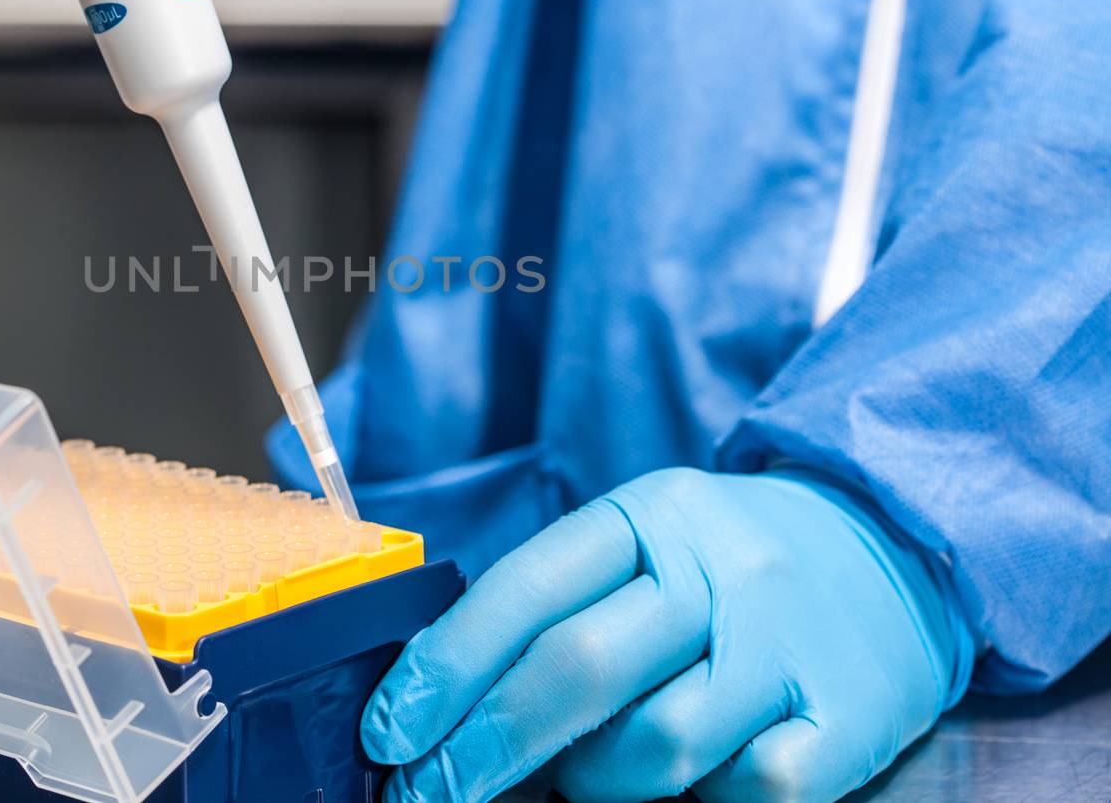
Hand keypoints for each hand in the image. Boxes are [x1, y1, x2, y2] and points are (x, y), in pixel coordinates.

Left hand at [361, 468, 971, 802]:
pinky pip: (751, 790)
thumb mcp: (646, 541)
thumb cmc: (732, 562)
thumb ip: (560, 604)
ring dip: (594, 780)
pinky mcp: (854, 717)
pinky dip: (707, 798)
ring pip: (657, 744)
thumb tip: (447, 703)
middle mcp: (721, 568)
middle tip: (429, 791)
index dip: (445, 668)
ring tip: (582, 775)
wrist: (898, 543)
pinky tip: (697, 775)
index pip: (525, 589)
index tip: (389, 733)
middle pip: (578, 669)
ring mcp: (789, 643)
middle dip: (485, 746)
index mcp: (652, 512)